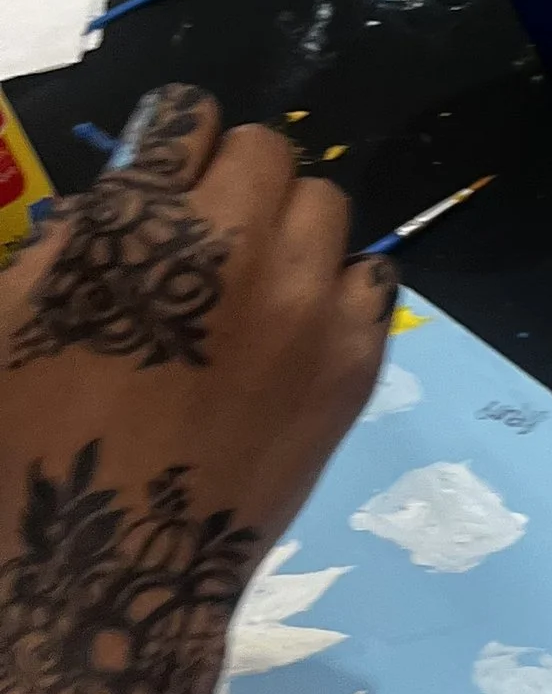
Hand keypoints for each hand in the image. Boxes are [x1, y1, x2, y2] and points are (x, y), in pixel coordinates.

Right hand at [0, 87, 390, 693]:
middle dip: (232, 178)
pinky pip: (372, 280)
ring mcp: (310, 306)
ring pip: (328, 206)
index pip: (186, 118)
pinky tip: (293, 329)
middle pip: (268, 151)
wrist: (104, 575)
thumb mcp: (8, 320)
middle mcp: (239, 245)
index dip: (171, 144)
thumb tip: (118, 203)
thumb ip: (67, 243)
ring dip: (288, 226)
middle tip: (203, 234)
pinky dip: (337, 289)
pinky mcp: (356, 364)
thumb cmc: (26, 447)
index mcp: (138, 222)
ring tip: (251, 282)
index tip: (164, 176)